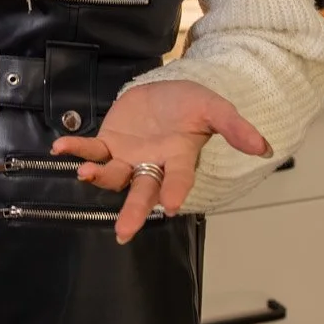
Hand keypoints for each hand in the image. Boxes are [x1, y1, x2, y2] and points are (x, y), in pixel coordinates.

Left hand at [50, 80, 270, 243]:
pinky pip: (91, 150)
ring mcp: (128, 157)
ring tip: (86, 174)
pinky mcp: (109, 143)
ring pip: (113, 174)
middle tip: (124, 233)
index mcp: (179, 159)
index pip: (179, 179)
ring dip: (99, 176)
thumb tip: (264, 148)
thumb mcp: (214, 108)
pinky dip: (76, 149)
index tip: (170, 207)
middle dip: (133, 211)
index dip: (175, 191)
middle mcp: (152, 165)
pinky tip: (59, 149)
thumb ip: (234, 128)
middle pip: (143, 191)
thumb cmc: (190, 104)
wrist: (165, 91)